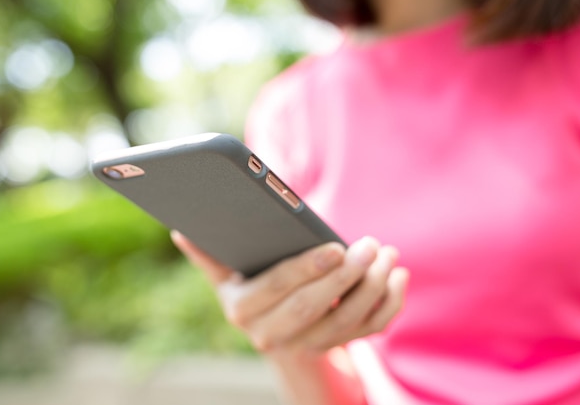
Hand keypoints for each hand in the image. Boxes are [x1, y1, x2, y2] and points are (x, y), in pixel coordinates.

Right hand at [171, 232, 408, 355]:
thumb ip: (209, 254)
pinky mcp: (336, 346)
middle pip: (314, 308)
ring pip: (346, 321)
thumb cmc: (251, 287)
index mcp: (242, 310)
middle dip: (346, 277)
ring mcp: (306, 346)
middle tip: (371, 245)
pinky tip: (398, 277)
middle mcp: (272, 335)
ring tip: (388, 254)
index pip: (277, 289)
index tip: (335, 247)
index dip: (306, 269)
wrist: (274, 331)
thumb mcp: (226, 275)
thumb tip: (181, 232)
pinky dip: (389, 306)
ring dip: (374, 288)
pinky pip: (368, 330)